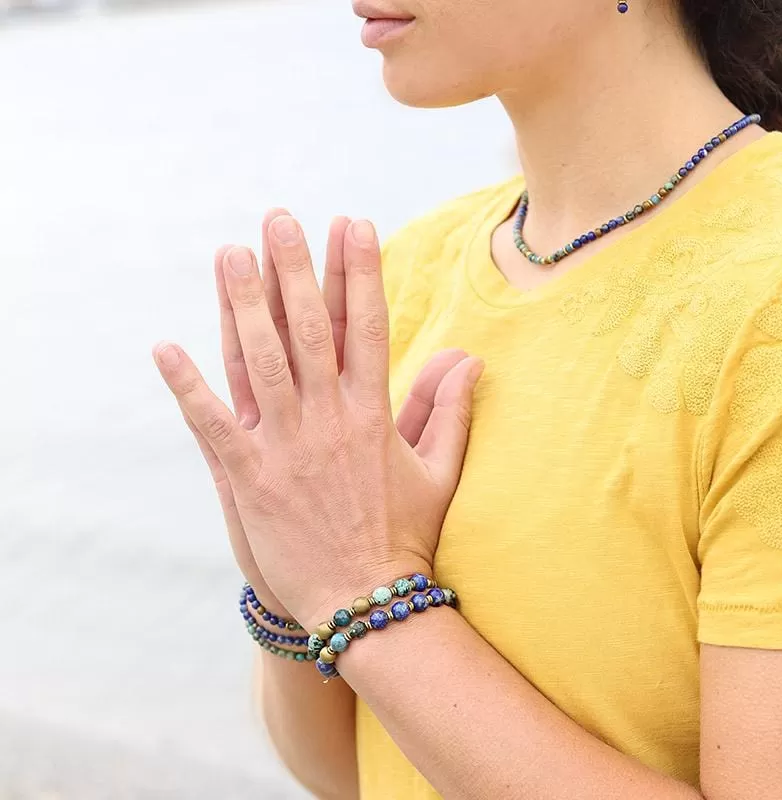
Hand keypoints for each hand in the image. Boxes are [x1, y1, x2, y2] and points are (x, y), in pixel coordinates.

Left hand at [154, 213, 483, 629]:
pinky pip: (213, 424)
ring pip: (259, 362)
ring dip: (241, 305)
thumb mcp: (439, 472)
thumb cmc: (404, 536)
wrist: (365, 604)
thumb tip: (469, 359)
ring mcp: (286, 448)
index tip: (353, 225)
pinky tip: (164, 348)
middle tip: (280, 219)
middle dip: (295, 269)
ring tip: (230, 254)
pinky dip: (187, 386)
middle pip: (308, 331)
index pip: (368, 328)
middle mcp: (328, 421)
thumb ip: (449, 411)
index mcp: (373, 415)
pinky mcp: (250, 480)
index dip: (361, 273)